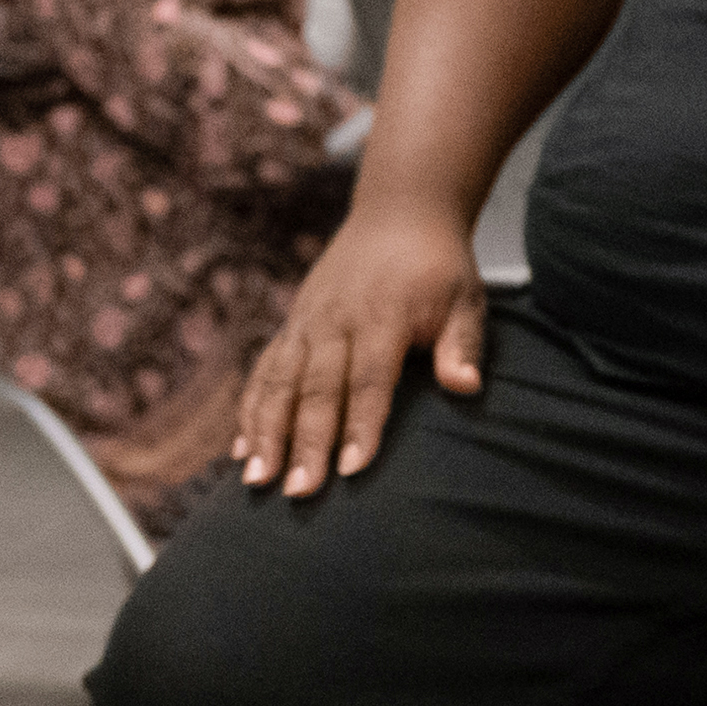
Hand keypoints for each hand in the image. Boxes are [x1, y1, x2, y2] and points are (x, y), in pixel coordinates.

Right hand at [233, 202, 489, 493]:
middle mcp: (336, 319)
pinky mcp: (292, 325)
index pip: (370, 378)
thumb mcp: (465, 298)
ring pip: (279, 382)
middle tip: (298, 491)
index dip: (360, 424)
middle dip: (305, 442)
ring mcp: (307, 322)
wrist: (399, 214)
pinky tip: (240, 452)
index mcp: (382, 314)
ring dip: (265, 433)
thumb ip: (462, 344)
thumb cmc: (438, 266)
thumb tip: (465, 387)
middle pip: (317, 388)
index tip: (352, 469)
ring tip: (256, 480)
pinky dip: (250, 411)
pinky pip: (264, 371)